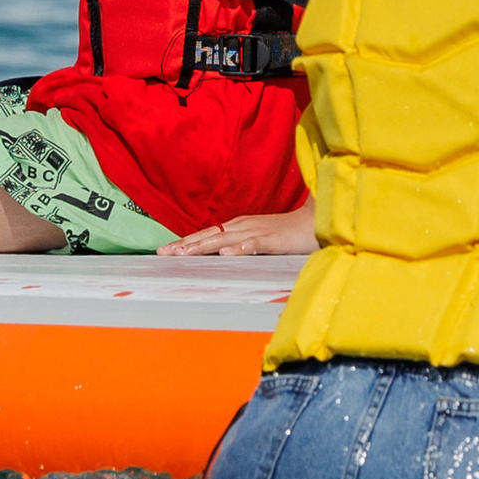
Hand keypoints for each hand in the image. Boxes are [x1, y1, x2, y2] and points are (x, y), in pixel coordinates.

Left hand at [162, 202, 315, 257]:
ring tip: (183, 253)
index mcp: (239, 227)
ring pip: (225, 239)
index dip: (186, 242)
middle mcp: (243, 226)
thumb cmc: (288, 234)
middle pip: (209, 235)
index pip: (207, 234)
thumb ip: (242, 246)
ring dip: (203, 246)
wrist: (316, 221)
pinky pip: (253, 244)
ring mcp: (257, 231)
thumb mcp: (260, 240)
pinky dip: (239, 249)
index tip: (165, 251)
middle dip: (185, 244)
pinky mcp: (273, 240)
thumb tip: (222, 257)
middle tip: (162, 253)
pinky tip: (226, 255)